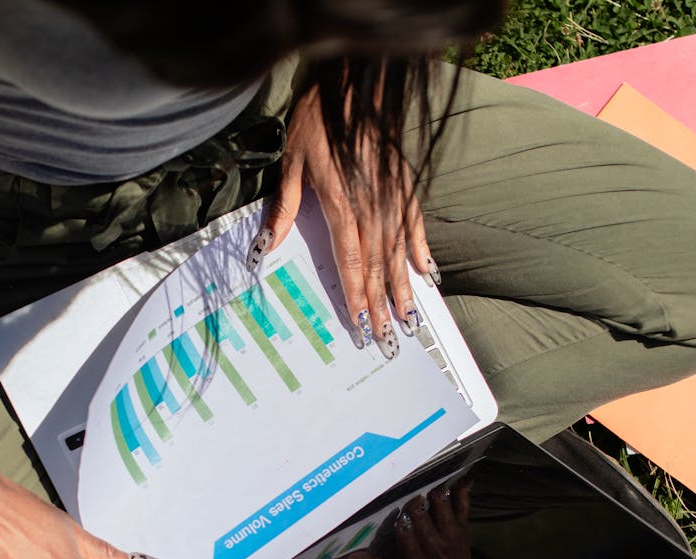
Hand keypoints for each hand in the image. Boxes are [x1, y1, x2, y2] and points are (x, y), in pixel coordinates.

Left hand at [254, 87, 440, 358]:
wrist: (351, 83)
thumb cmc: (317, 118)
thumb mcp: (291, 160)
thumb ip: (286, 206)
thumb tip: (268, 245)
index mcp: (341, 202)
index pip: (350, 258)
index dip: (355, 293)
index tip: (359, 322)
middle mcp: (371, 204)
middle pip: (378, 263)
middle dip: (381, 304)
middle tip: (386, 338)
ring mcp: (391, 195)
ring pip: (399, 250)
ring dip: (403, 287)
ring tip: (409, 318)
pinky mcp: (404, 182)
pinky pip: (416, 222)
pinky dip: (422, 247)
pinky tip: (428, 272)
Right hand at [340, 479, 498, 558]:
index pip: (405, 536)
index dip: (400, 521)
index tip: (392, 510)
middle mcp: (434, 547)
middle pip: (422, 517)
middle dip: (413, 503)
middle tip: (405, 491)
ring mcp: (451, 534)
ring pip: (442, 506)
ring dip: (434, 492)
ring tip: (425, 482)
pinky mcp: (464, 524)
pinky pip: (464, 503)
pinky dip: (462, 489)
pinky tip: (460, 477)